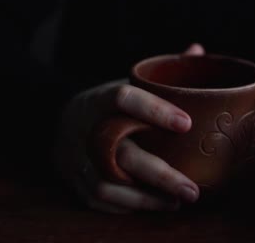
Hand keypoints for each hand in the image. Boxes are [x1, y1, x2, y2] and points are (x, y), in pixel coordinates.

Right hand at [55, 43, 204, 212]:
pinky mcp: (74, 181)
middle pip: (123, 154)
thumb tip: (198, 50)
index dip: (154, 110)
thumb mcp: (126, 83)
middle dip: (161, 175)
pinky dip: (129, 205)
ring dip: (147, 198)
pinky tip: (156, 204)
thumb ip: (161, 73)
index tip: (186, 124)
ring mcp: (76, 158)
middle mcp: (86, 130)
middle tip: (194, 190)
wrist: (56, 122)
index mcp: (100, 99)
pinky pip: (100, 200)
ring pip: (109, 184)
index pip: (124, 98)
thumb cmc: (107, 105)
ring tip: (179, 200)